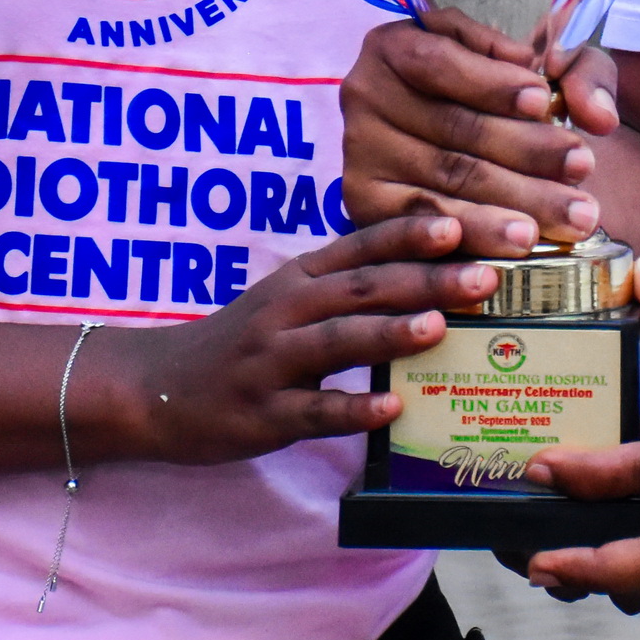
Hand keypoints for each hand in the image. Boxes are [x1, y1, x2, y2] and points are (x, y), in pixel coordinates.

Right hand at [96, 215, 496, 465]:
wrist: (156, 388)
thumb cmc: (242, 342)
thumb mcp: (289, 299)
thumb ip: (348, 286)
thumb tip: (432, 275)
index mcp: (300, 278)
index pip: (363, 246)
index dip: (412, 235)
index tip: (461, 227)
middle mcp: (287, 310)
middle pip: (363, 288)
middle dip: (426, 279)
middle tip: (484, 277)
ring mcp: (272, 361)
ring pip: (338, 341)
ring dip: (391, 332)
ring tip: (440, 326)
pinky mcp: (263, 413)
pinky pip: (313, 409)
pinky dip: (352, 407)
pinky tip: (390, 407)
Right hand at [341, 6, 622, 256]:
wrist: (465, 137)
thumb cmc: (504, 93)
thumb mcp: (537, 66)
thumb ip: (578, 75)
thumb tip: (598, 114)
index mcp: (397, 45)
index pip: (441, 63)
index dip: (491, 83)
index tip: (541, 100)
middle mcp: (366, 94)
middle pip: (453, 128)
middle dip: (525, 151)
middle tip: (582, 168)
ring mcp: (360, 152)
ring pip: (445, 181)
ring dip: (512, 202)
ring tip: (567, 217)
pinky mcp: (364, 202)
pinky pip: (421, 225)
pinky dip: (469, 236)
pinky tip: (511, 249)